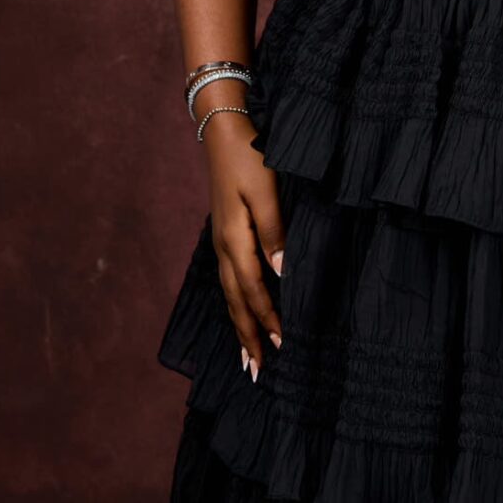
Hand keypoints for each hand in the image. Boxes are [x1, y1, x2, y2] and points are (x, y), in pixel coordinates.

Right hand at [199, 108, 283, 377]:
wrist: (221, 131)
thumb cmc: (249, 157)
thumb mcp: (265, 190)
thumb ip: (273, 231)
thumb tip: (281, 272)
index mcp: (235, 239)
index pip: (253, 289)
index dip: (267, 318)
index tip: (281, 344)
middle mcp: (224, 247)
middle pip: (236, 302)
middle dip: (248, 337)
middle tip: (258, 372)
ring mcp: (221, 242)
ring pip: (229, 295)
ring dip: (239, 327)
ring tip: (247, 358)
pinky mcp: (225, 235)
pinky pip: (228, 282)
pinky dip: (235, 305)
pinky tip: (240, 315)